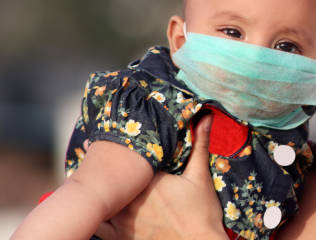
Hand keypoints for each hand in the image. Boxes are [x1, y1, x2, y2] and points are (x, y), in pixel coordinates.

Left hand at [95, 115, 227, 239]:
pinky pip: (98, 227)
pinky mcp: (121, 239)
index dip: (114, 149)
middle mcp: (132, 200)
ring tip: (80, 177)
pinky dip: (90, 216)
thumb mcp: (201, 176)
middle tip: (86, 150)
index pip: (126, 160)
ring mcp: (124, 221)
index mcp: (149, 180)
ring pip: (97, 201)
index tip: (102, 138)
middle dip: (97, 166)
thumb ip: (200, 145)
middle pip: (107, 179)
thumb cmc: (203, 213)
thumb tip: (206, 116)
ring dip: (90, 190)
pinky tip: (85, 209)